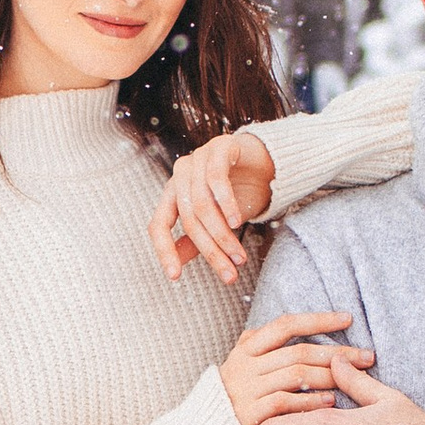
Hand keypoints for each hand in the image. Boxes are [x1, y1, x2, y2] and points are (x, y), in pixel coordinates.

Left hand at [152, 131, 277, 284]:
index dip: (164, 251)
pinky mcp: (218, 148)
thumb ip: (194, 241)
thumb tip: (177, 266)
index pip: (158, 226)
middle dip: (210, 251)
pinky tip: (237, 222)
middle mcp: (180, 176)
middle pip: (188, 219)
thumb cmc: (238, 193)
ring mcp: (197, 159)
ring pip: (202, 203)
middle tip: (229, 274)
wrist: (265, 163)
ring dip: (222, 234)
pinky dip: (226, 203)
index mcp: (173, 194)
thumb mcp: (216, 222)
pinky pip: (216, 179)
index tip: (175, 277)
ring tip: (239, 256)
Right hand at [219, 308, 371, 424]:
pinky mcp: (249, 414)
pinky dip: (311, 401)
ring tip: (355, 378)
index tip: (348, 318)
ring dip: (330, 376)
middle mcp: (246, 364)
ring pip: (296, 376)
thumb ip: (266, 343)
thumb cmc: (234, 392)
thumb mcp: (243, 361)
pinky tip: (331, 402)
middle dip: (338, 353)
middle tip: (368, 357)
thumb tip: (304, 325)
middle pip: (299, 352)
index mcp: (247, 346)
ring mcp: (247, 389)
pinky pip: (286, 403)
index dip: (318, 319)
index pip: (286, 325)